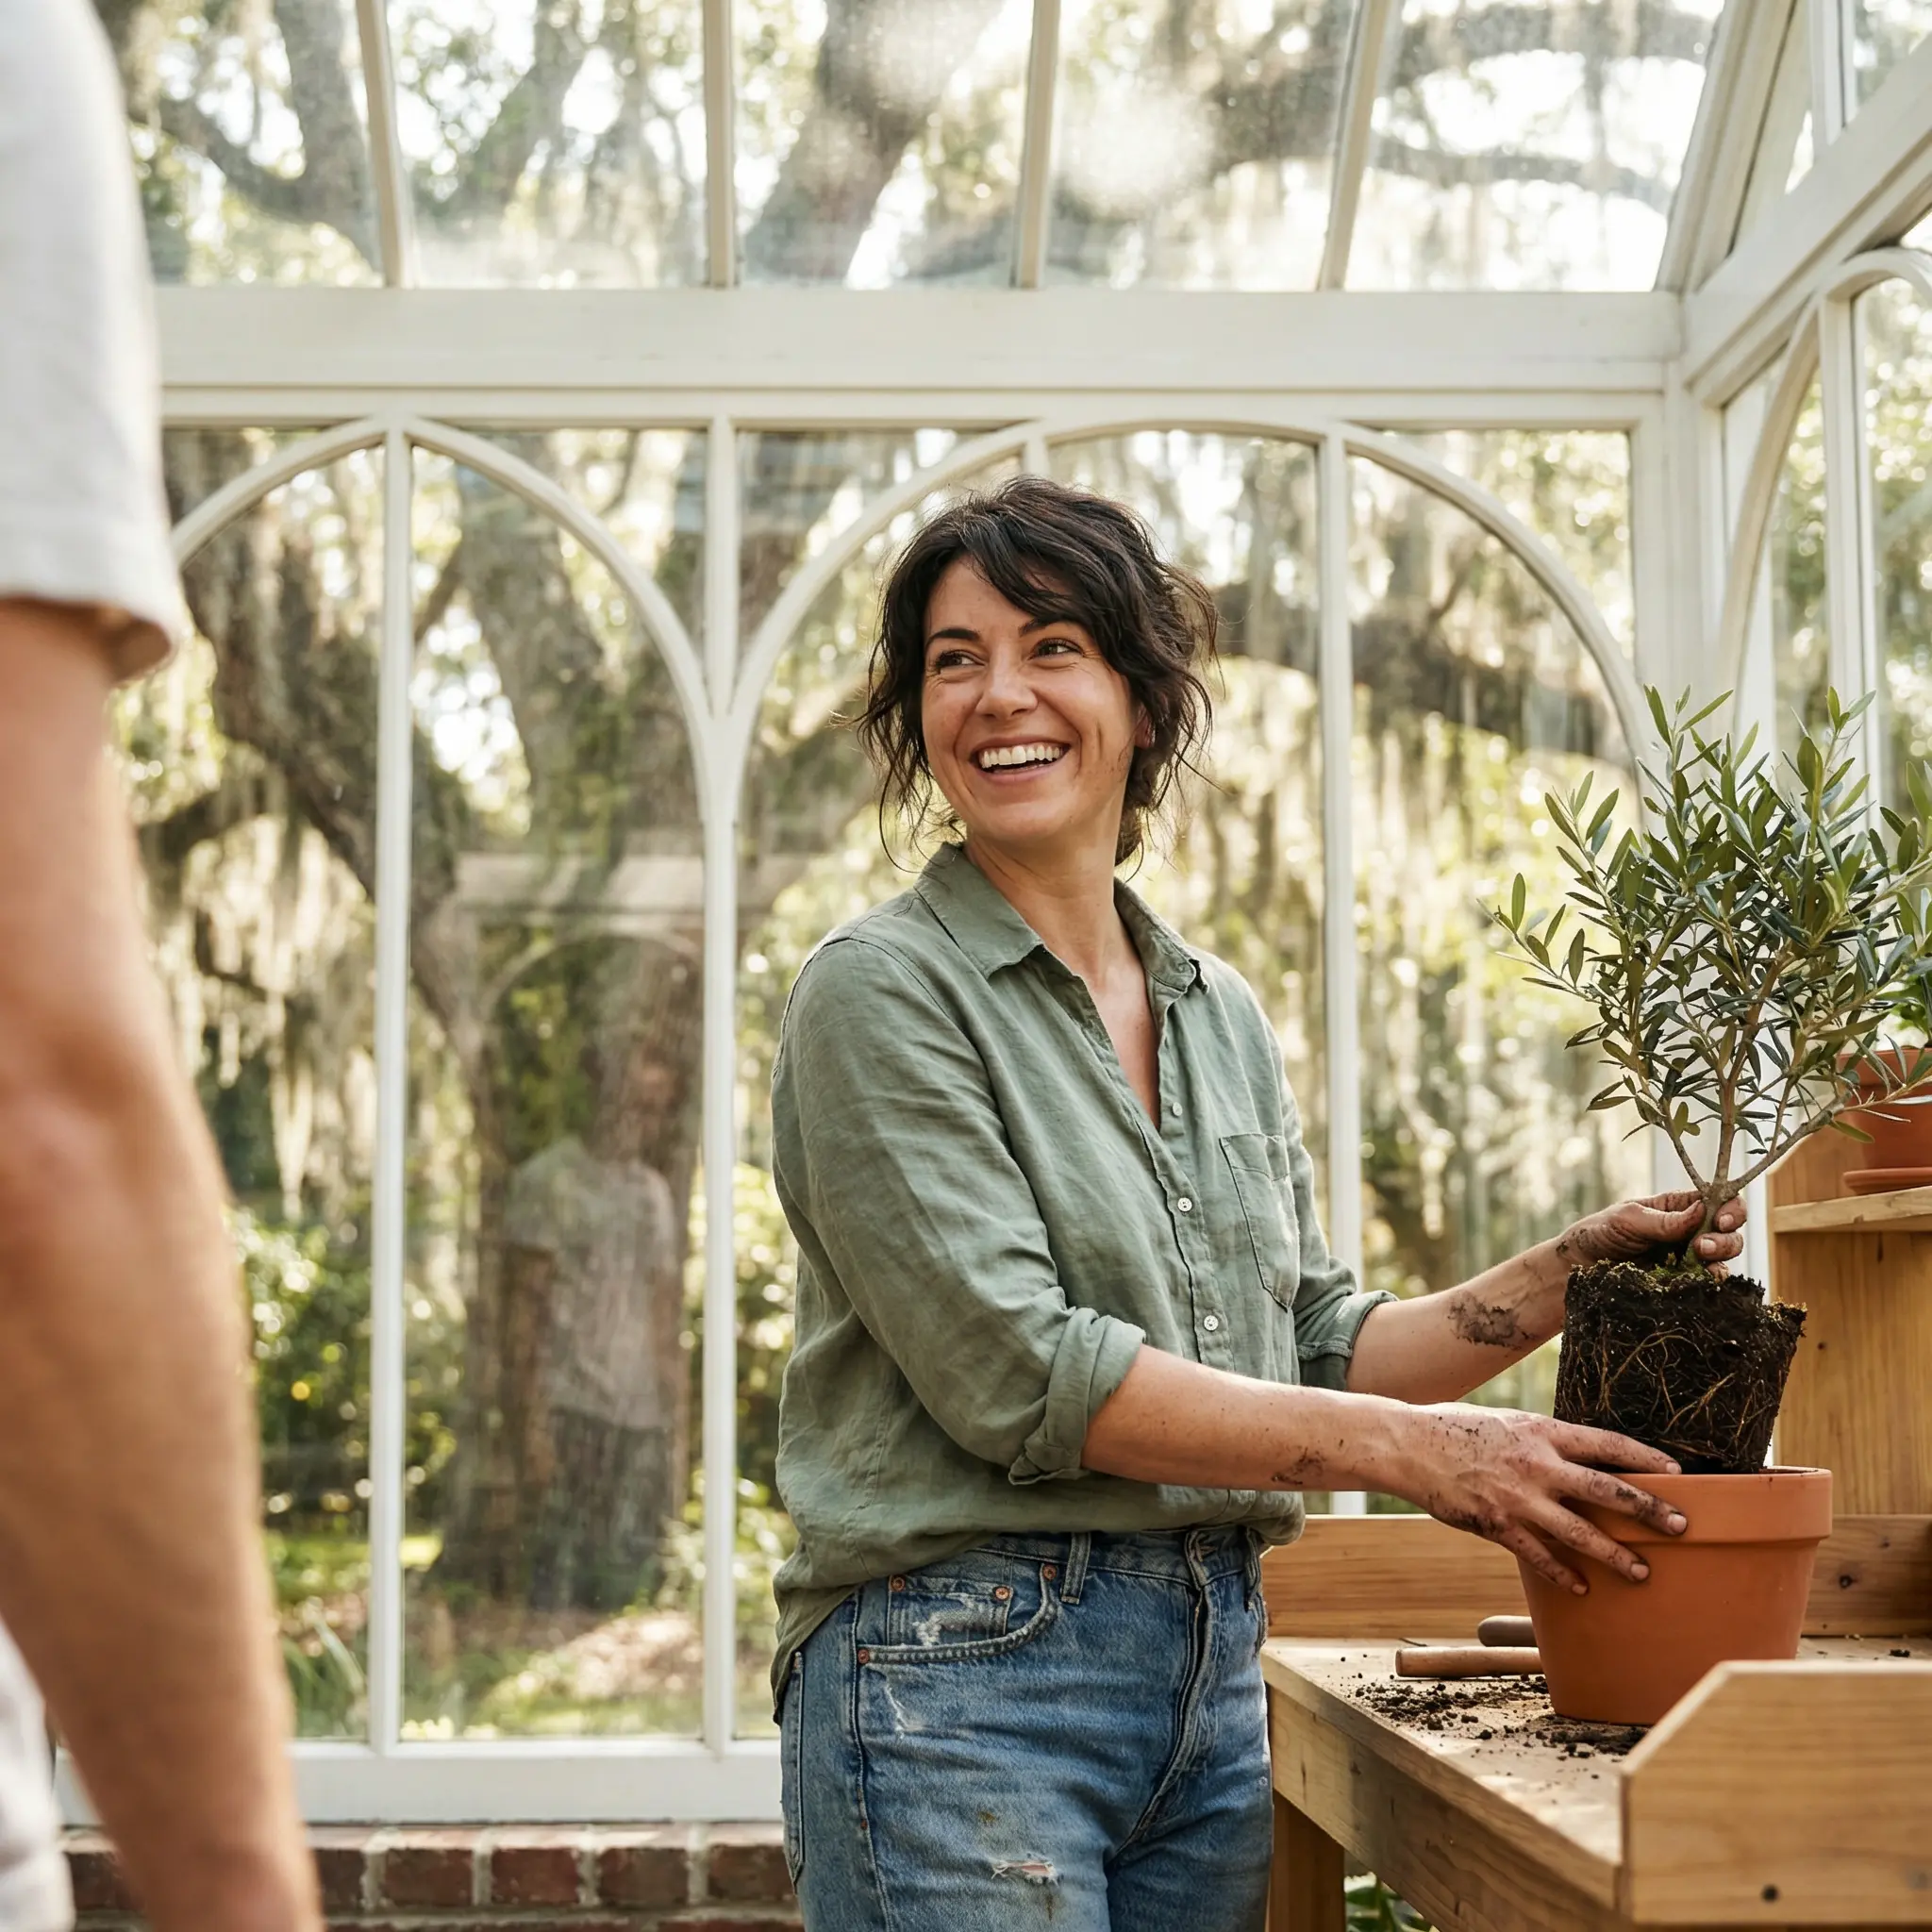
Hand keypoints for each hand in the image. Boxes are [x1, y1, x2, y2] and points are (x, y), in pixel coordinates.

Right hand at [1389, 1403, 1686, 1592]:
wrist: (1408, 1444)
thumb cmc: (1455, 1426)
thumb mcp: (1507, 1422)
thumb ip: (1541, 1439)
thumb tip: (1574, 1451)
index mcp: (1542, 1431)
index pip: (1607, 1444)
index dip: (1645, 1458)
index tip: (1676, 1471)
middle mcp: (1538, 1465)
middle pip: (1608, 1490)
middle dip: (1649, 1510)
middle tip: (1681, 1526)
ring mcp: (1519, 1498)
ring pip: (1580, 1532)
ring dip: (1616, 1555)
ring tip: (1642, 1572)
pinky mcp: (1497, 1525)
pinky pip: (1539, 1556)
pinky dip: (1564, 1573)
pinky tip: (1582, 1587)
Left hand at [1555, 1190, 1745, 1277]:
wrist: (1580, 1266)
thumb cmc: (1600, 1232)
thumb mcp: (1628, 1219)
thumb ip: (1664, 1220)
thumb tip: (1701, 1211)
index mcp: (1678, 1206)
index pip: (1718, 1200)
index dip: (1730, 1208)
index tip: (1721, 1220)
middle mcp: (1689, 1230)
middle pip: (1729, 1231)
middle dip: (1725, 1238)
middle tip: (1701, 1246)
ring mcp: (1688, 1257)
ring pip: (1724, 1256)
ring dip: (1721, 1257)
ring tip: (1700, 1260)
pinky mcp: (1683, 1281)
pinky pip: (1708, 1280)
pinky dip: (1712, 1280)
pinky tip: (1704, 1279)